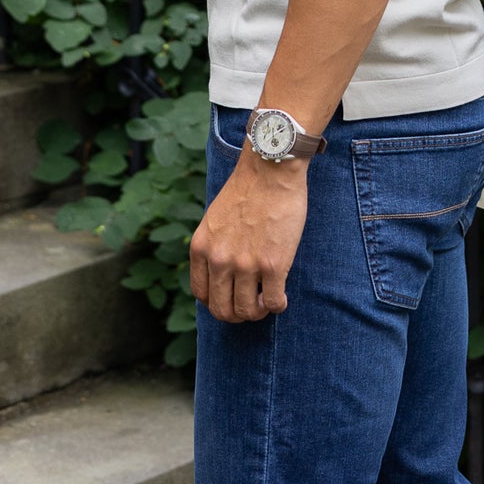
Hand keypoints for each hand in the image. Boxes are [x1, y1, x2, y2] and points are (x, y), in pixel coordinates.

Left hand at [189, 153, 308, 322]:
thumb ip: (214, 247)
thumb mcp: (215, 219)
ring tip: (267, 300)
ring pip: (247, 311)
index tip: (231, 297)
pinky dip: (278, 306)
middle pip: (222, 310)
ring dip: (258, 312)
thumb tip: (222, 274)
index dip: (217, 302)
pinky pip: (273, 303)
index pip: (201, 295)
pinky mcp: (273, 265)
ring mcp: (246, 264)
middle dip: (237, 314)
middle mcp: (219, 260)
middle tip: (252, 304)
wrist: (270, 169)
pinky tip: (281, 297)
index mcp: (201, 248)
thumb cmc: (247, 190)